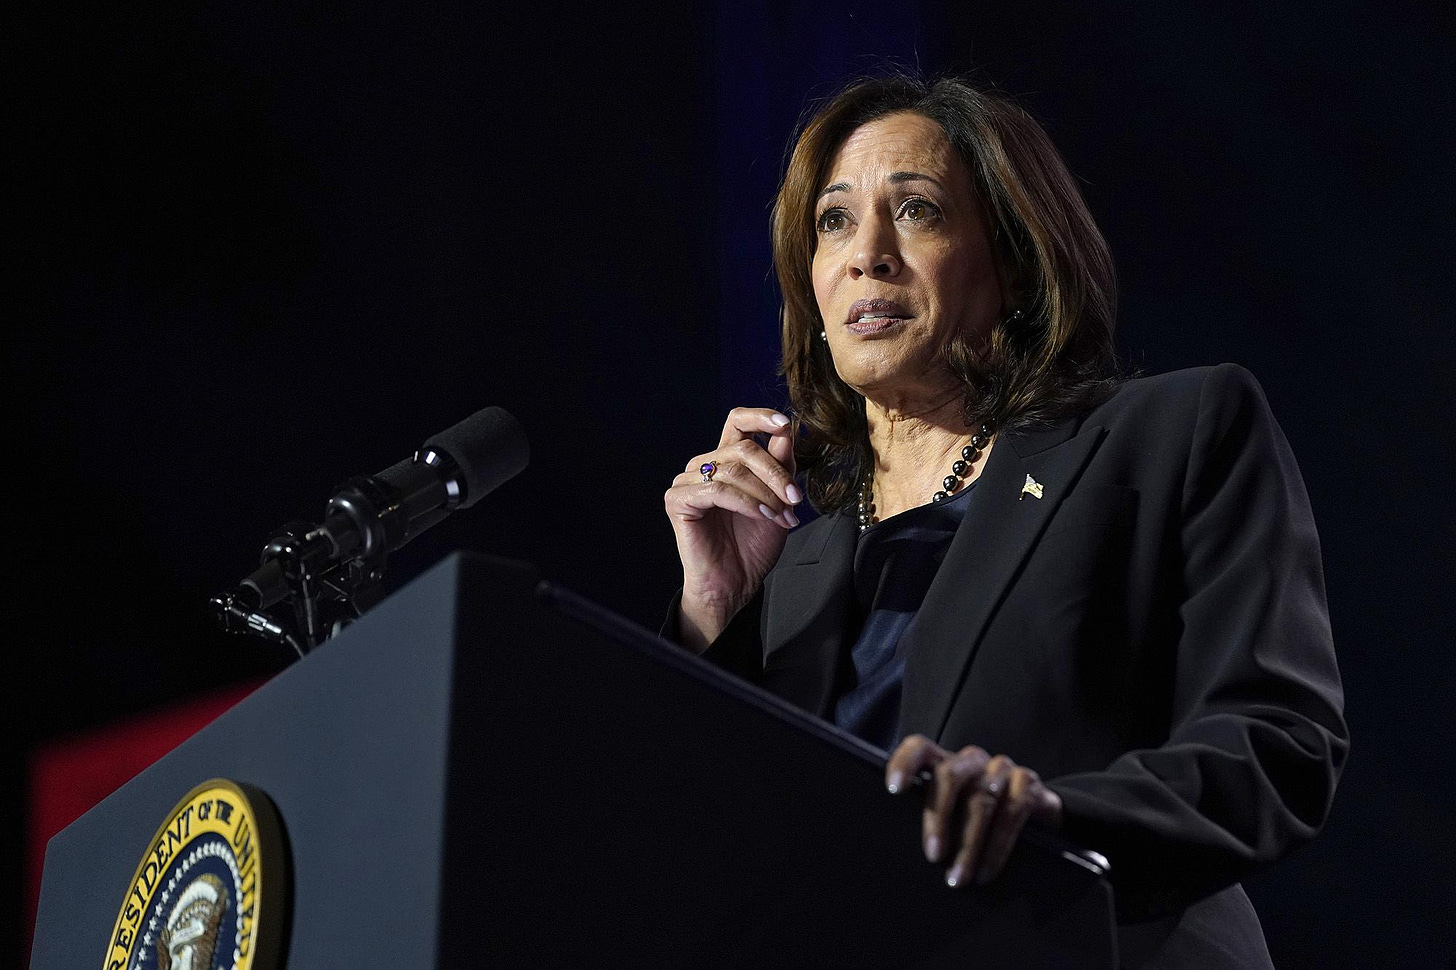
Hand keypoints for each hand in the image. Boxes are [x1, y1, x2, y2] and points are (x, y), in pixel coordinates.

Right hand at [664, 407, 800, 649]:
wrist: (734, 584)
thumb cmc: (753, 545)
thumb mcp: (778, 501)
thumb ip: (781, 467)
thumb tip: (786, 431)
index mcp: (725, 459)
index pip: (738, 422)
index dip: (760, 417)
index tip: (785, 423)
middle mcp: (704, 465)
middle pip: (743, 447)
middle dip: (776, 472)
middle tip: (796, 499)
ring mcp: (687, 481)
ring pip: (733, 469)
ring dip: (766, 493)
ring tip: (783, 516)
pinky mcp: (678, 500)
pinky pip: (718, 490)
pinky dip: (747, 502)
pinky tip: (763, 517)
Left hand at [886, 736, 1062, 887]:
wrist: (1036, 821)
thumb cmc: (980, 822)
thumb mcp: (953, 816)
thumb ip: (933, 818)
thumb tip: (902, 847)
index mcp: (945, 763)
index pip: (920, 749)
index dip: (905, 763)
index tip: (894, 789)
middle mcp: (971, 760)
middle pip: (949, 775)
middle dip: (938, 817)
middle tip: (933, 855)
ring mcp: (1001, 768)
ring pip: (981, 799)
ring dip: (969, 844)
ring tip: (958, 877)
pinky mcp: (1028, 783)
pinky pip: (1012, 811)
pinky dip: (997, 846)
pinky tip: (985, 871)